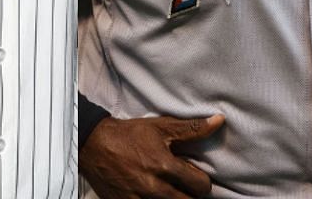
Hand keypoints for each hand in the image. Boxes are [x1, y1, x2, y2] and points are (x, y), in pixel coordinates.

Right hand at [79, 114, 223, 198]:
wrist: (92, 143)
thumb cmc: (128, 134)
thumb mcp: (159, 127)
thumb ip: (191, 128)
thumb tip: (219, 121)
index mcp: (164, 166)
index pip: (201, 186)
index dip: (201, 180)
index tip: (193, 176)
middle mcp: (153, 187)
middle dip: (189, 193)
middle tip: (182, 185)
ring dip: (173, 198)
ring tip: (167, 189)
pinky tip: (151, 194)